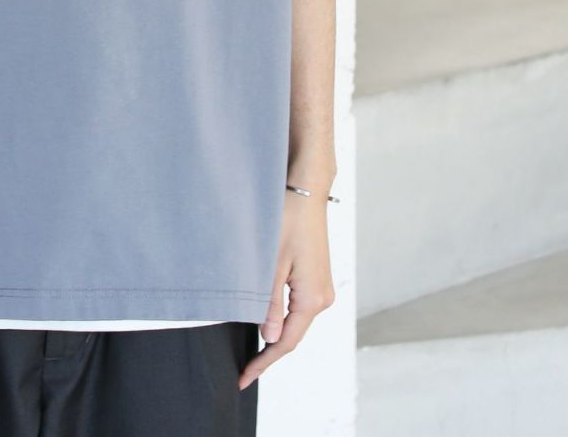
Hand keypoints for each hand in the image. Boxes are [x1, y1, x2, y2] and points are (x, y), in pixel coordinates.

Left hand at [237, 188, 335, 389]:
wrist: (305, 189)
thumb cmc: (287, 219)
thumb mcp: (272, 262)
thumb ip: (270, 302)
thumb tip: (270, 337)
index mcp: (313, 299)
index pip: (286, 343)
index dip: (264, 362)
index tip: (244, 378)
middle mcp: (322, 297)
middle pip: (293, 335)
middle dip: (269, 352)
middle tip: (244, 368)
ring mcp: (321, 287)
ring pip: (296, 321)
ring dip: (276, 334)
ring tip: (252, 350)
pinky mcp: (316, 277)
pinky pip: (298, 306)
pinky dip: (283, 317)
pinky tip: (267, 320)